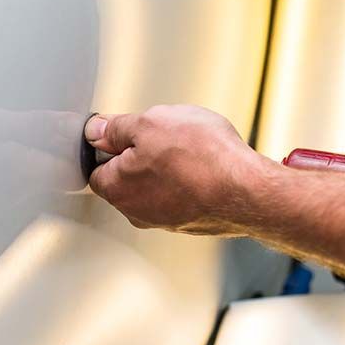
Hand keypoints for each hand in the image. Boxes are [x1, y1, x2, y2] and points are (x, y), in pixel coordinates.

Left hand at [84, 105, 263, 233]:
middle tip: (164, 137)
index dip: (110, 145)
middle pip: (127, 178)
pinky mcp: (191, 221)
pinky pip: (181, 194)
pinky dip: (189, 180)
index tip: (126, 131)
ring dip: (168, 167)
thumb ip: (116, 127)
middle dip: (140, 156)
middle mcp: (136, 211)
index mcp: (116, 188)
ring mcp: (165, 220)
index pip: (96, 167)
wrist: (248, 190)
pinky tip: (205, 165)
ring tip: (189, 150)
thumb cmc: (202, 158)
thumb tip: (98, 130)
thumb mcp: (150, 123)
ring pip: (156, 185)